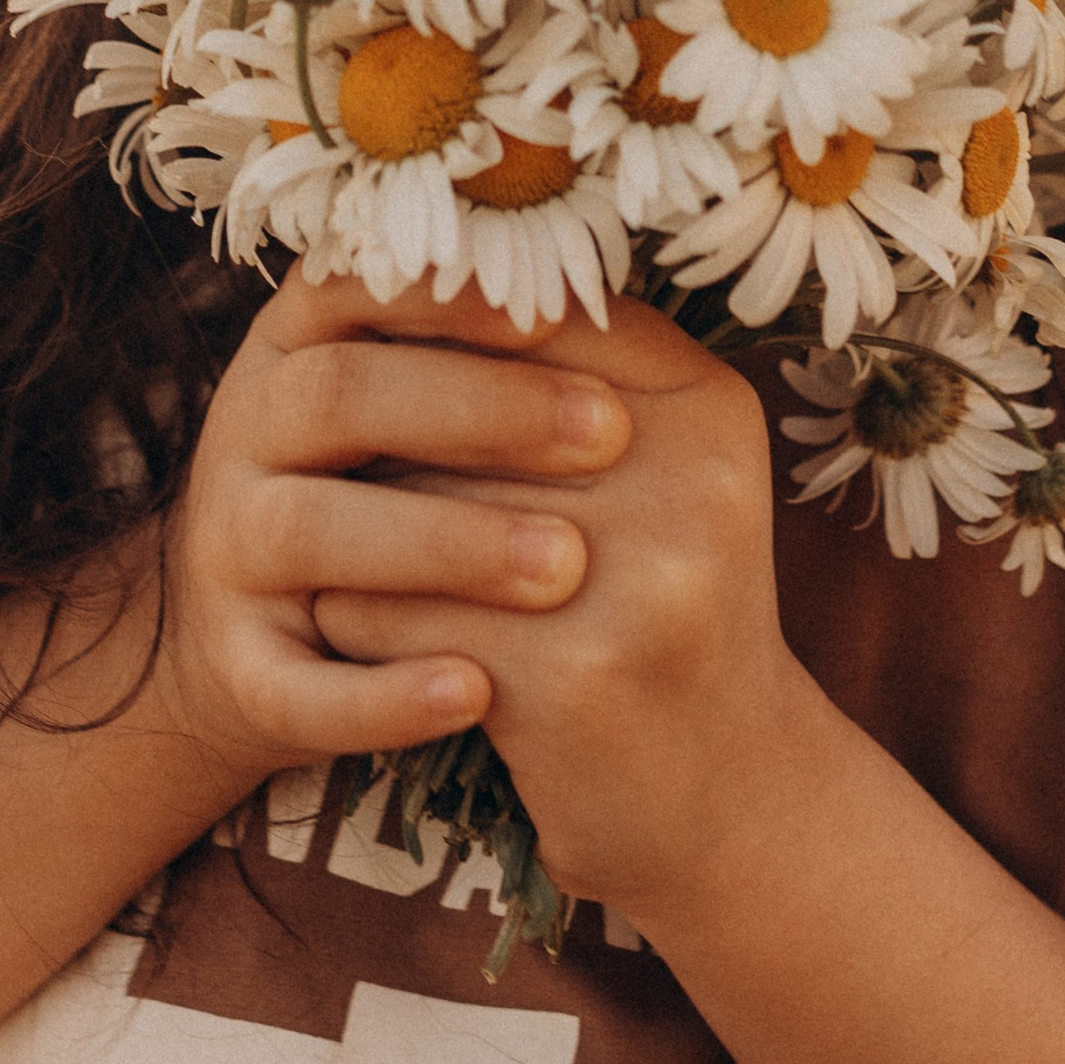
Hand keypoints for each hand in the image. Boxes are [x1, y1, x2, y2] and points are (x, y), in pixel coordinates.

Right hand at [157, 269, 634, 784]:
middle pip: (340, 395)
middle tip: (610, 433)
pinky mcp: (241, 669)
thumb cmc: (392, 491)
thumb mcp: (420, 400)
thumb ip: (492, 348)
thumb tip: (603, 290)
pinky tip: (477, 692)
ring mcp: (231, 550)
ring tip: (567, 566)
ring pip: (310, 531)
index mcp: (299, 343)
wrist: (272, 650)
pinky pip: (296, 685)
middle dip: (479, 410)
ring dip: (442, 543)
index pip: (361, 287)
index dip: (459, 297)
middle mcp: (249, 431)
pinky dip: (382, 696)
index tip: (564, 312)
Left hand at [310, 292, 819, 919]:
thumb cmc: (660, 607)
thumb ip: (567, 368)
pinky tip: (369, 636)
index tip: (368, 351)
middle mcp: (690, 484)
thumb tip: (400, 262)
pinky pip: (386, 611)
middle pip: (451, 409)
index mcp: (707, 408)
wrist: (724, 801)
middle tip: (339, 464)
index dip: (428, 330)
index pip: (525, 316)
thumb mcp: (662, 470)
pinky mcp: (567, 681)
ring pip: (404, 506)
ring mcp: (638, 586)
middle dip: (381, 441)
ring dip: (355, 534)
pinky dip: (355, 622)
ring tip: (350, 554)